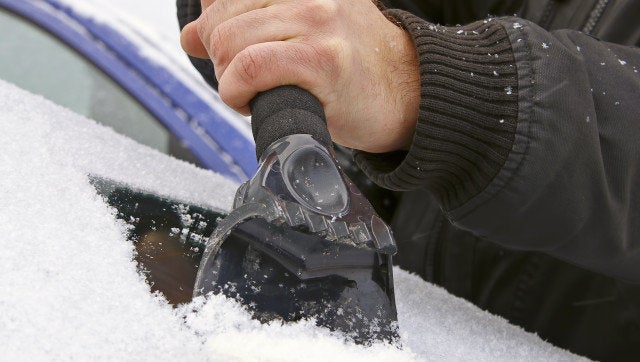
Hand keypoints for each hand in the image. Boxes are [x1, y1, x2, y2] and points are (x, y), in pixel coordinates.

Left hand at [180, 0, 419, 152]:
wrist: (406, 91)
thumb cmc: (351, 64)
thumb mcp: (299, 27)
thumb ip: (248, 21)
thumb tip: (191, 34)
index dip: (212, 28)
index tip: (228, 53)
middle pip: (221, 19)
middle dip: (219, 58)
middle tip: (243, 81)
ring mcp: (318, 20)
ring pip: (231, 42)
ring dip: (229, 79)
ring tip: (252, 92)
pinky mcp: (323, 59)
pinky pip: (251, 68)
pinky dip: (236, 91)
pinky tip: (249, 101)